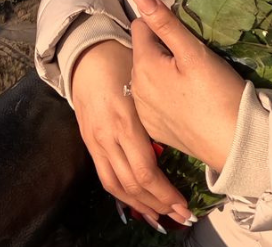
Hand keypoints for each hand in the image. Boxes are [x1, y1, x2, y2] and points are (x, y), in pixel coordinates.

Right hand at [68, 39, 197, 229]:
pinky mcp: (88, 142)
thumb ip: (157, 110)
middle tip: (180, 216)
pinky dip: (122, 193)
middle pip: (132, 184)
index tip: (185, 204)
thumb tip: (186, 135)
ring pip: (115, 186)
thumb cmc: (122, 62)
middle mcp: (107, 137)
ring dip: (139, 205)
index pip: (145, 170)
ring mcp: (94, 141)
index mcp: (125, 122)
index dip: (165, 192)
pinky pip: (105, 176)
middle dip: (157, 204)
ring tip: (160, 216)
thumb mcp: (145, 81)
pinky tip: (137, 201)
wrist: (85, 54)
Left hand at [128, 0, 245, 171]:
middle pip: (142, 53)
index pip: (140, 27)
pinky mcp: (154, 129)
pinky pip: (152, 101)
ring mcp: (143, 112)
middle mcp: (135, 88)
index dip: (161, 27)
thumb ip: (164, 21)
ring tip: (190, 82)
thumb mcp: (194, 52)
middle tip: (191, 61)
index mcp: (143, 65)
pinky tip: (185, 102)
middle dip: (161, 50)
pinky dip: (163, 96)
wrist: (236, 143)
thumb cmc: (218, 92)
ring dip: (161, 72)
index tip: (183, 39)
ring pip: (146, 76)